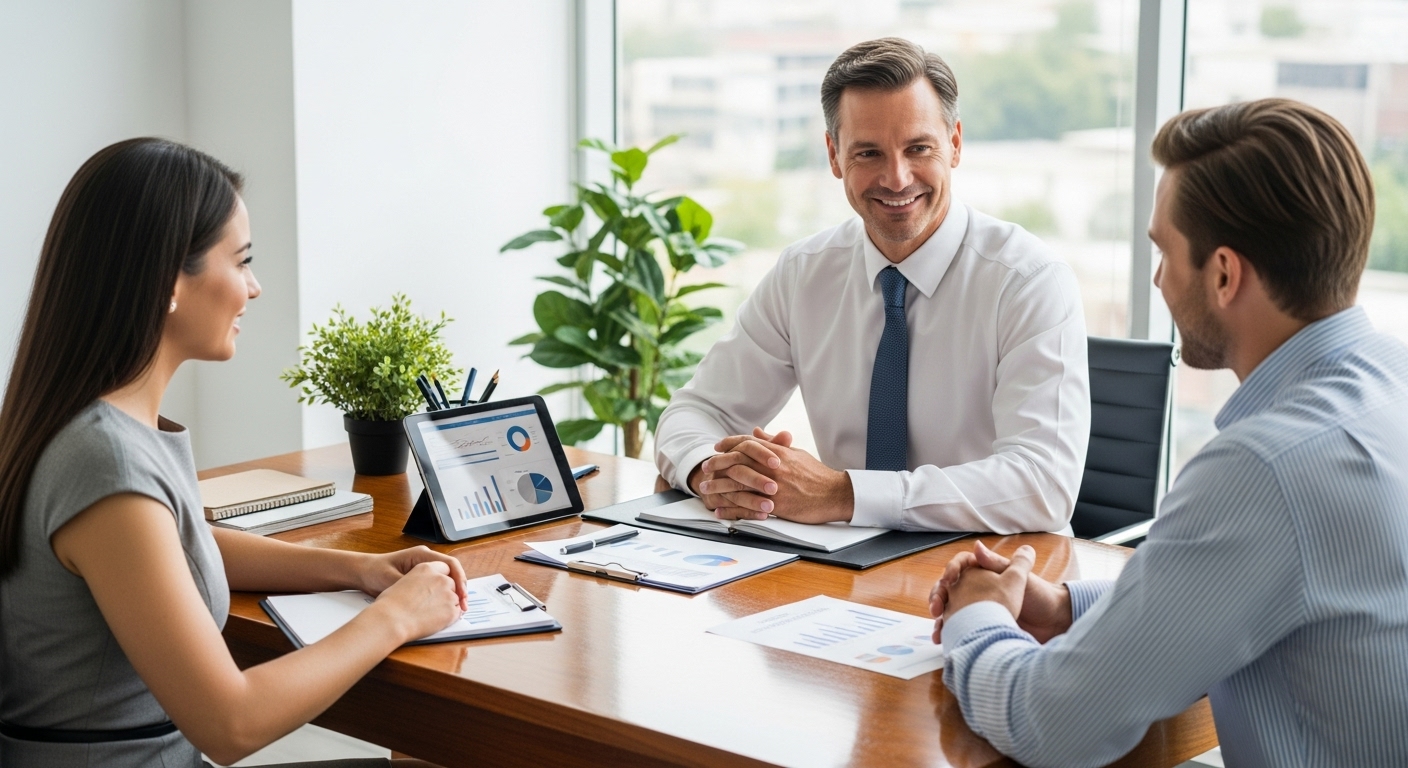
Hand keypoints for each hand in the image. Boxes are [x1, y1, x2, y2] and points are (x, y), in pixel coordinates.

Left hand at [357, 546, 466, 609]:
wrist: (363, 572)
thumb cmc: (375, 572)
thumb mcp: (392, 580)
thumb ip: (411, 586)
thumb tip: (428, 596)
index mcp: (422, 555)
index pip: (450, 563)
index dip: (460, 579)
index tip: (462, 595)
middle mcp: (426, 560)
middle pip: (452, 572)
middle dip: (461, 588)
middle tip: (464, 605)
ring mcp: (424, 568)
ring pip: (447, 579)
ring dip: (454, 592)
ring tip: (458, 608)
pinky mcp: (421, 578)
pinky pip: (438, 585)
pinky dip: (444, 595)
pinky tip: (445, 606)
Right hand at [368, 561, 463, 643]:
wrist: (391, 620)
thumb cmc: (389, 604)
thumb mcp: (402, 582)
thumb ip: (418, 581)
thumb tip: (423, 589)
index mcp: (426, 568)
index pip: (444, 569)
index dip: (442, 579)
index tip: (442, 587)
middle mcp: (440, 578)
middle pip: (452, 584)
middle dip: (446, 593)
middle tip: (434, 604)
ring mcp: (448, 594)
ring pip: (455, 598)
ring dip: (448, 605)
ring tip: (431, 614)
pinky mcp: (451, 610)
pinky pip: (457, 612)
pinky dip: (451, 617)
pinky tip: (437, 621)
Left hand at [702, 428, 853, 523]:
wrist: (834, 494)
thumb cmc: (816, 474)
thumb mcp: (795, 453)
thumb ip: (773, 443)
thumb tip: (756, 431)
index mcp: (777, 452)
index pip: (747, 443)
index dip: (729, 444)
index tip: (717, 447)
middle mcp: (772, 466)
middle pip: (736, 462)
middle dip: (717, 464)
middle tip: (705, 468)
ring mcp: (772, 486)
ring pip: (737, 484)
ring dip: (718, 487)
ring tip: (706, 490)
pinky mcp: (775, 505)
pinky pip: (747, 506)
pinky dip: (731, 509)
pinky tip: (721, 511)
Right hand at [930, 542, 1070, 642]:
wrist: (1054, 624)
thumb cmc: (1040, 597)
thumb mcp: (1020, 578)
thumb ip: (998, 563)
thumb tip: (976, 546)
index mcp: (987, 572)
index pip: (961, 566)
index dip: (951, 570)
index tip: (949, 580)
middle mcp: (978, 589)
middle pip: (950, 588)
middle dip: (939, 596)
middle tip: (936, 607)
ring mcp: (977, 609)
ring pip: (950, 609)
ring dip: (941, 617)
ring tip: (938, 629)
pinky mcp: (979, 626)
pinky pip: (959, 627)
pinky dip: (949, 632)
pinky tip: (943, 639)